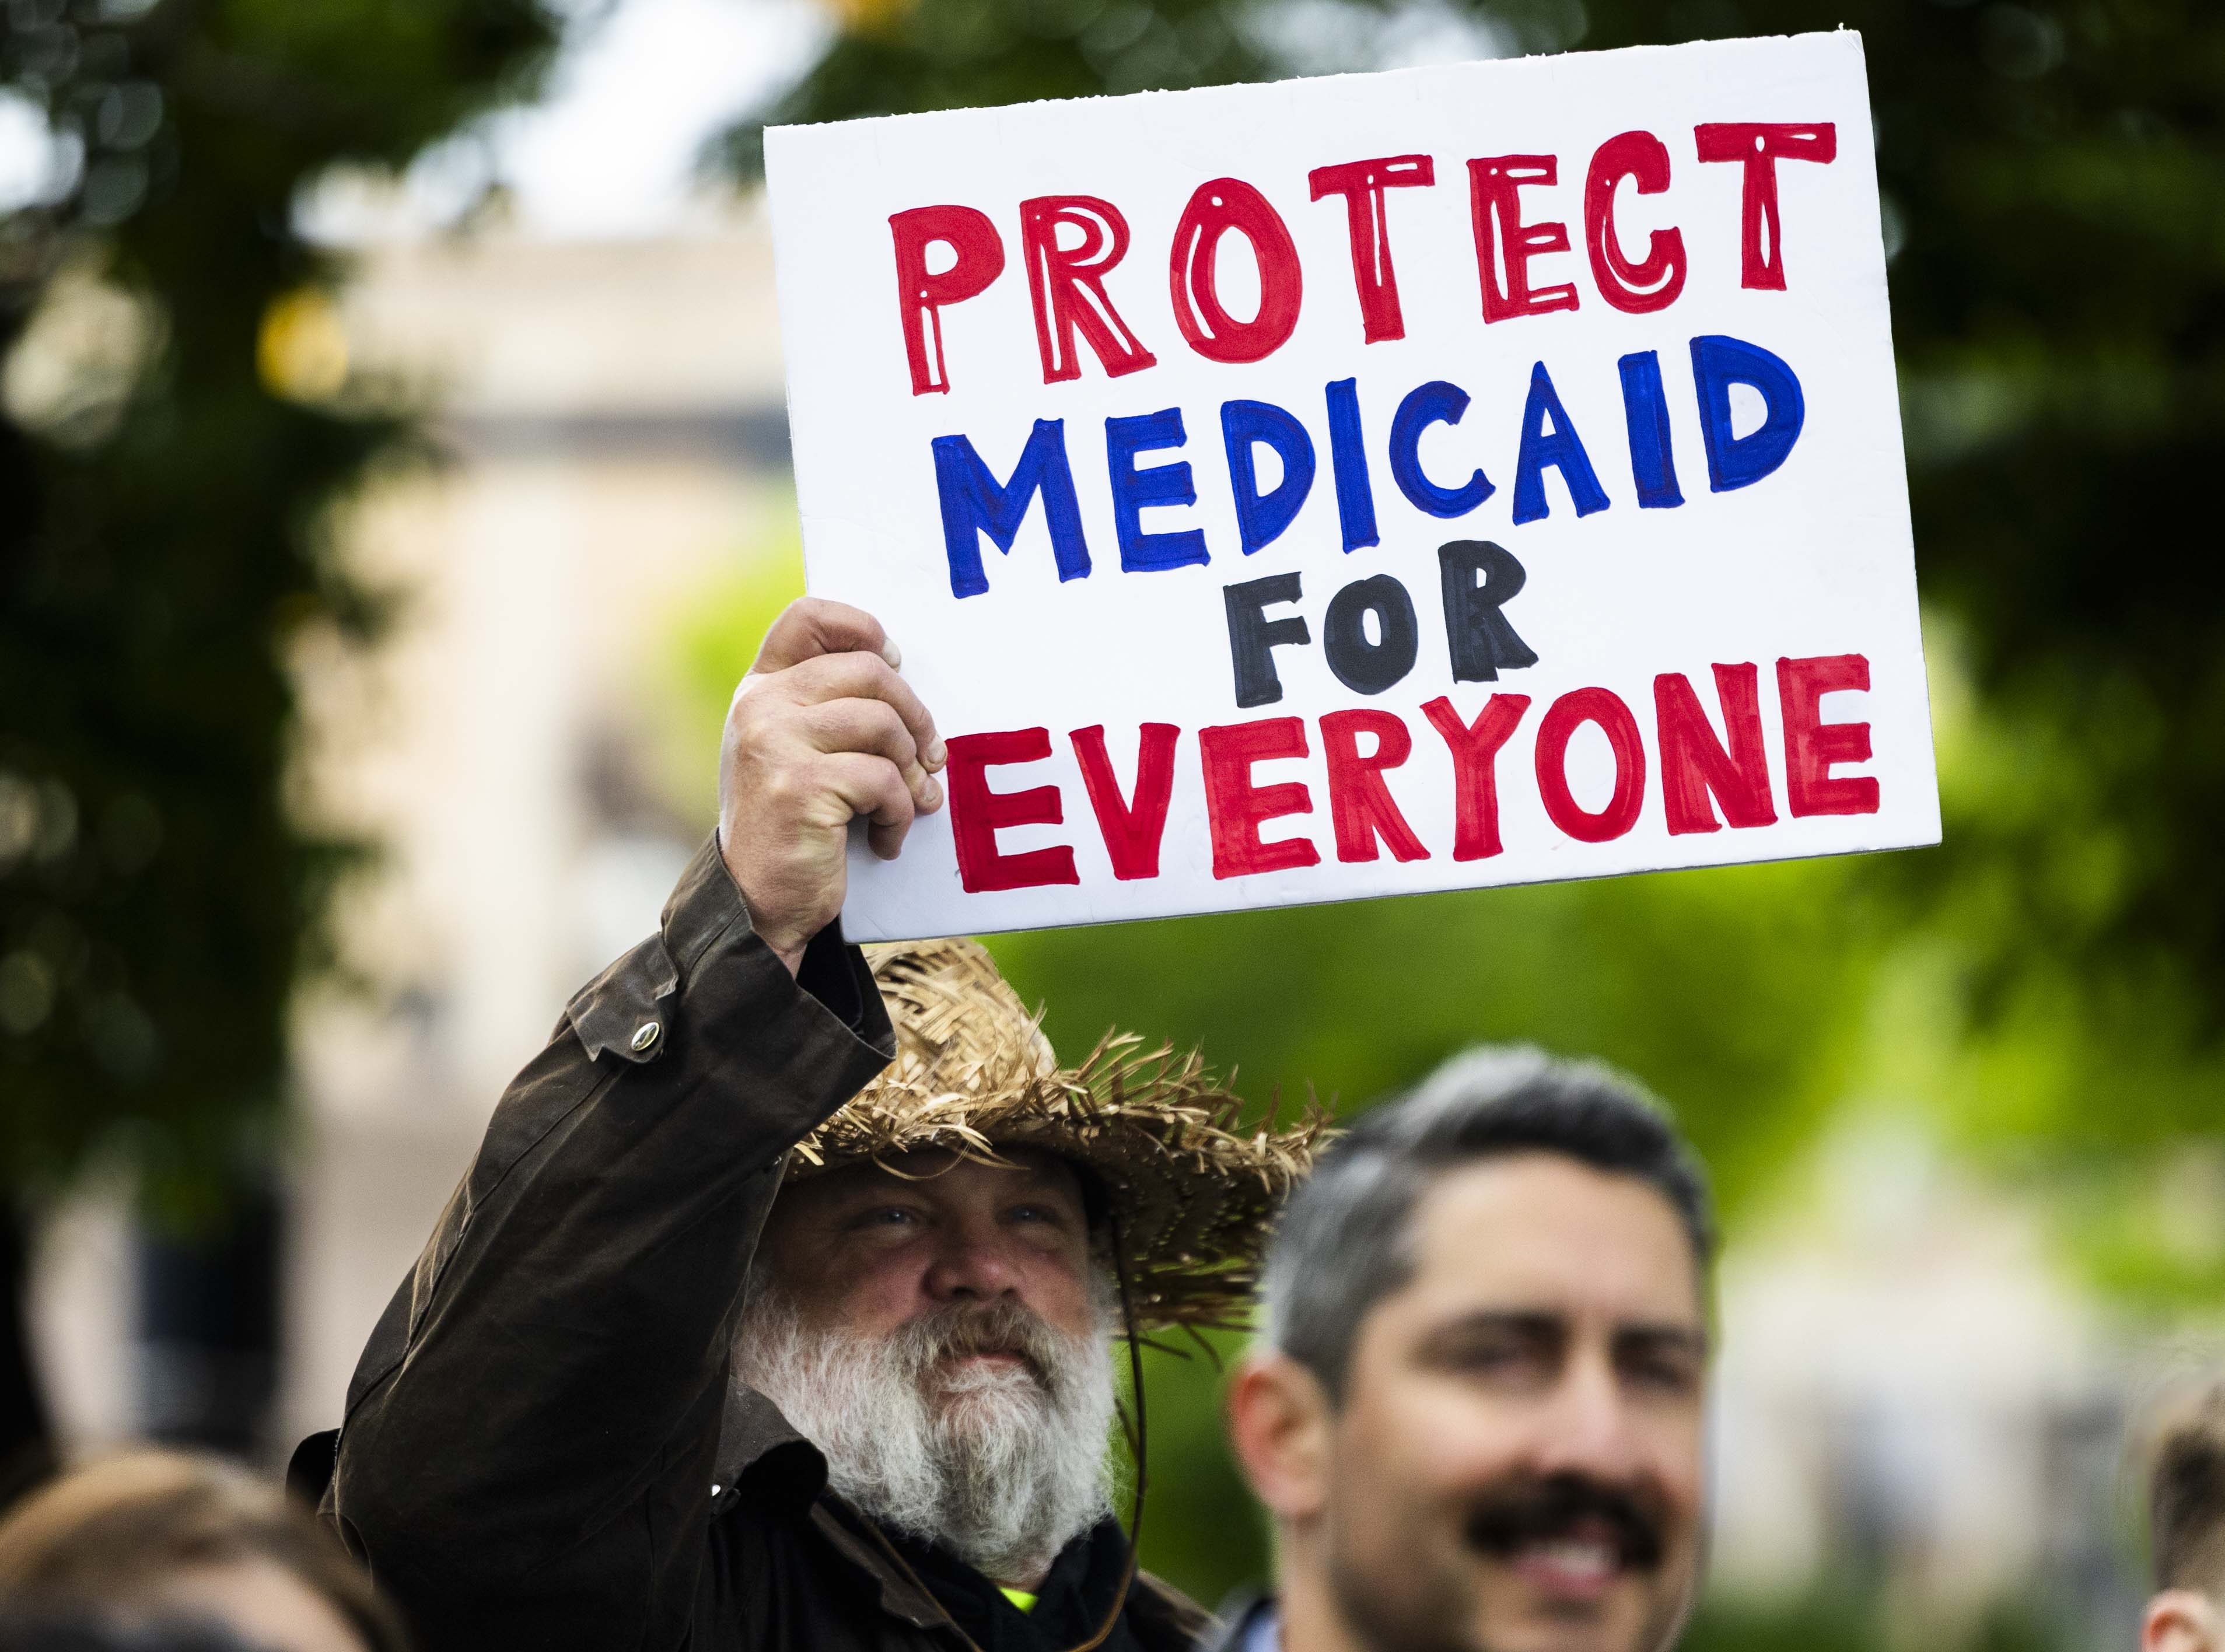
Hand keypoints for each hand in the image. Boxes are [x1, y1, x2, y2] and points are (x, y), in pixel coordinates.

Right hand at [717, 598, 945, 974]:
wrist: (757, 903)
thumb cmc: (793, 827)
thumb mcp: (797, 754)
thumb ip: (830, 709)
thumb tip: (902, 675)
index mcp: (760, 689)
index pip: (808, 617)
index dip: (863, 628)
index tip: (895, 663)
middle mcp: (760, 707)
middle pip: (869, 670)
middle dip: (915, 715)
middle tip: (930, 758)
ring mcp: (774, 742)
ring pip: (882, 724)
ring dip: (912, 770)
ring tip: (910, 803)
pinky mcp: (799, 786)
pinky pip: (883, 780)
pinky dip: (899, 814)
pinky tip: (886, 839)